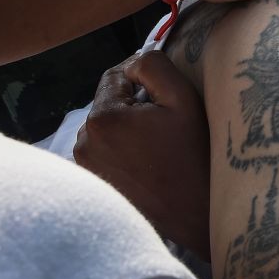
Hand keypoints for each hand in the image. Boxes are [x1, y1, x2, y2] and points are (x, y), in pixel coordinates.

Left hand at [74, 52, 212, 258]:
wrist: (194, 215)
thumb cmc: (193, 156)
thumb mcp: (183, 99)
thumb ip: (154, 66)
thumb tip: (133, 63)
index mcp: (103, 117)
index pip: (114, 75)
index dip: (141, 75)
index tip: (164, 89)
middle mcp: (84, 141)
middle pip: (109, 102)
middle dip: (133, 104)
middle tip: (166, 120)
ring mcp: (85, 165)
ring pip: (106, 127)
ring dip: (127, 127)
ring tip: (157, 143)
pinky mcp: (93, 182)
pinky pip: (105, 150)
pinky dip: (123, 149)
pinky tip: (147, 162)